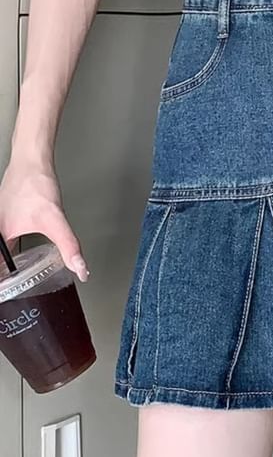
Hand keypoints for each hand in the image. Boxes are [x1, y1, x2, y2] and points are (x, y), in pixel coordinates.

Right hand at [0, 160, 89, 281]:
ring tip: (13, 278)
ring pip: (2, 249)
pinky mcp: (5, 214)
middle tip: (16, 290)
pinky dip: (9, 248)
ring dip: (8, 263)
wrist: (32, 161)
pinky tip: (18, 249)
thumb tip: (81, 269)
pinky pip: (4, 238)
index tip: (11, 294)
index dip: (6, 284)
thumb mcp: (55, 220)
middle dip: (8, 275)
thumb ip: (68, 246)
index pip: (0, 270)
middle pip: (1, 260)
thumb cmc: (35, 185)